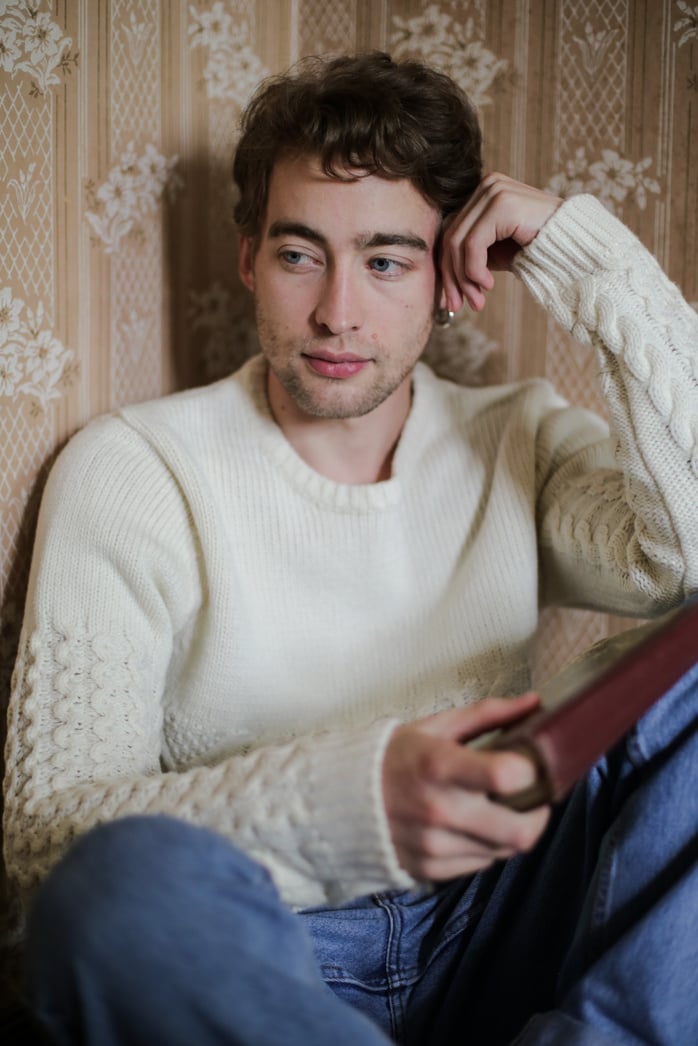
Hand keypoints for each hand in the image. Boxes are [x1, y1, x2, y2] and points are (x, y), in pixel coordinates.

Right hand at [382, 693, 550, 881]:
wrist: (340, 798)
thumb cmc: (394, 756)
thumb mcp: (436, 726)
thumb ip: (488, 714)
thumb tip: (534, 703)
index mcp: (440, 765)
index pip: (506, 776)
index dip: (531, 773)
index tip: (531, 767)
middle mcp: (439, 810)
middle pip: (519, 832)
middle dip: (538, 815)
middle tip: (534, 799)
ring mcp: (434, 846)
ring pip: (504, 852)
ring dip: (511, 832)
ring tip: (499, 810)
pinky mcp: (429, 870)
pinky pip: (480, 865)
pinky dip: (486, 847)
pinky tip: (474, 827)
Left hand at [440, 173, 561, 312]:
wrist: (575, 247)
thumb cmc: (537, 251)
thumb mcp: (496, 253)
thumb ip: (469, 256)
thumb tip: (442, 277)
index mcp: (482, 193)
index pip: (451, 232)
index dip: (446, 269)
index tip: (450, 301)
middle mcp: (487, 186)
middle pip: (451, 237)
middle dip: (453, 278)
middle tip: (458, 306)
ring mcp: (494, 191)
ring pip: (458, 242)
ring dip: (464, 279)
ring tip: (477, 301)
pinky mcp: (502, 203)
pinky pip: (474, 243)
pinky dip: (475, 269)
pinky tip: (488, 285)